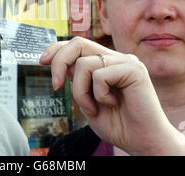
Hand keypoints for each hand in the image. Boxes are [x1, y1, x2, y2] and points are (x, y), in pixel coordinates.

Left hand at [40, 37, 184, 155]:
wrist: (143, 142)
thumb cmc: (117, 124)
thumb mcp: (87, 100)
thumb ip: (77, 80)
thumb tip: (55, 62)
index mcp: (105, 63)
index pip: (77, 45)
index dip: (57, 49)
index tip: (42, 61)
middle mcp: (115, 58)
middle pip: (78, 43)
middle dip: (59, 62)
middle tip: (57, 86)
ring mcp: (126, 62)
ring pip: (84, 64)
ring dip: (81, 92)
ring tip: (94, 108)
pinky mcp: (134, 69)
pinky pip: (100, 75)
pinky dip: (98, 94)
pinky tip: (112, 104)